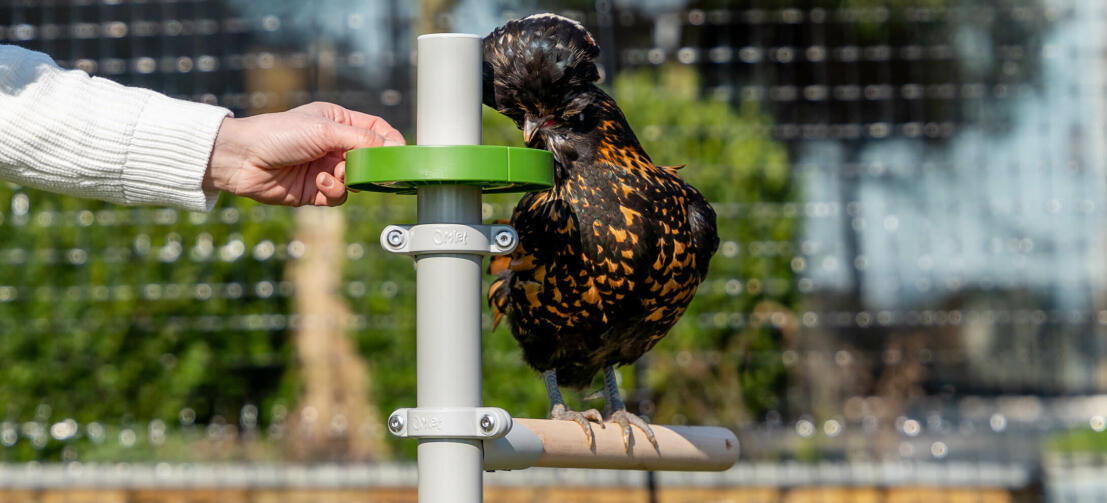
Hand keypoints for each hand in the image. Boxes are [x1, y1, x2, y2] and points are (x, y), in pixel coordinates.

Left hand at [205, 102, 404, 206]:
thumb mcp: (326, 130)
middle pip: (370, 158)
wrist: (242, 159)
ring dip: (349, 180)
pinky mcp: (316, 191)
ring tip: (333, 174)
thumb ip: (363, 139)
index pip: (376, 130)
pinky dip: (334, 191)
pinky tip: (320, 183)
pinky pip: (339, 196)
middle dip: (371, 166)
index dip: (390, 141)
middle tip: (376, 173)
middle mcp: (334, 144)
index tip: (400, 154)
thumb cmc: (279, 134)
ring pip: (357, 181)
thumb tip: (393, 148)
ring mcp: (326, 168)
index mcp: (338, 121)